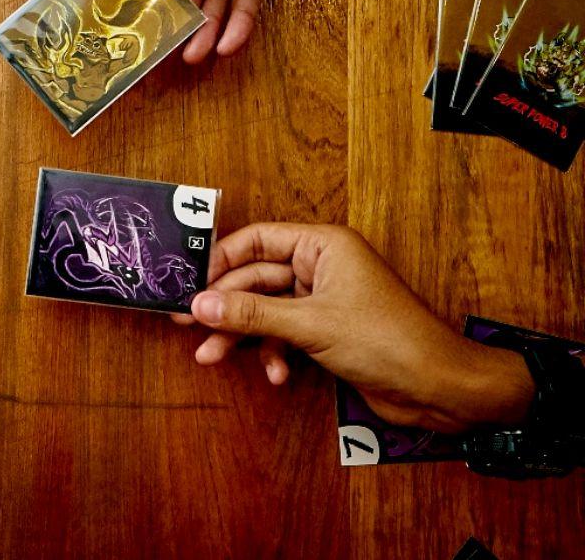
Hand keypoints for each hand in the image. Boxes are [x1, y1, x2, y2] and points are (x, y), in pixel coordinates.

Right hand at [176, 223, 533, 432]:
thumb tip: (200, 305)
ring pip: (266, 310)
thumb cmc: (387, 340)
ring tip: (212, 356)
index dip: (221, 260)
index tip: (190, 283)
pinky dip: (274, 354)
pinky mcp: (327, 331)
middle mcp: (322, 267)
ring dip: (242, 335)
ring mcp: (324, 300)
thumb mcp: (310, 325)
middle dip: (225, 306)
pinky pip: (284, 334)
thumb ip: (252, 314)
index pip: (257, 239)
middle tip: (188, 324)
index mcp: (323, 245)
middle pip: (256, 279)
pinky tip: (276, 375)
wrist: (439, 388)